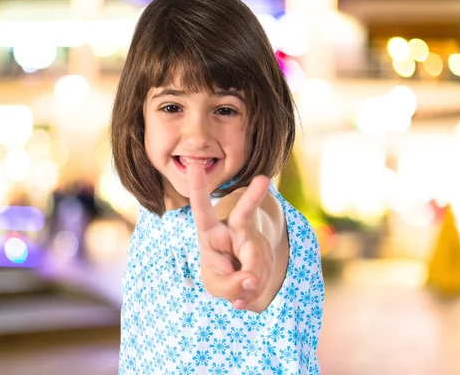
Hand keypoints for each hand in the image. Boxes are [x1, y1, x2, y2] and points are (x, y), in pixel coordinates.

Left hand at [187, 161, 272, 309]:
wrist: (242, 280)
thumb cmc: (220, 275)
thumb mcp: (216, 286)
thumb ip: (231, 286)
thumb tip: (252, 280)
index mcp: (210, 233)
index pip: (201, 208)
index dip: (198, 187)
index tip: (193, 164)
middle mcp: (232, 229)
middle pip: (243, 213)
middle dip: (253, 196)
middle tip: (263, 179)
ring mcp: (252, 237)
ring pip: (256, 260)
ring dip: (249, 284)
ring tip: (238, 295)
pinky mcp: (266, 249)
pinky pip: (265, 271)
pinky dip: (258, 288)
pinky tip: (249, 291)